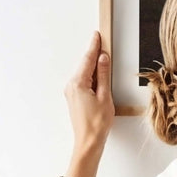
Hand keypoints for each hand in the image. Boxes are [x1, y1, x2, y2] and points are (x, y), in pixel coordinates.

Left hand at [65, 31, 114, 151]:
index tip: (97, 35)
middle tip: (102, 41)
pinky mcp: (74, 97)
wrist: (88, 141)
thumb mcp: (105, 95)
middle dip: (94, 53)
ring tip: (104, 57)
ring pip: (84, 72)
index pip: (88, 60)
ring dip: (93, 65)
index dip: (94, 46)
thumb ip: (104, 74)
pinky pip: (83, 80)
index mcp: (78, 83)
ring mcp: (71, 92)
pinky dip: (91, 74)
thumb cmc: (97, 122)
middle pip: (85, 65)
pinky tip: (99, 73)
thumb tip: (103, 58)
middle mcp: (71, 86)